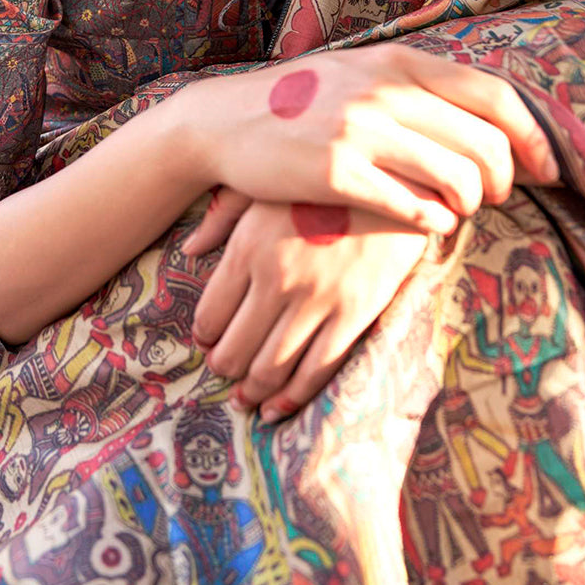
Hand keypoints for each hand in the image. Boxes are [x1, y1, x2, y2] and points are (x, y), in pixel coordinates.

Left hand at [183, 191, 430, 421]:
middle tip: (224, 373)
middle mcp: (278, 278)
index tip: (208, 343)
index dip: (205, 338)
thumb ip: (224, 217)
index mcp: (249, 246)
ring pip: (272, 367)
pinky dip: (292, 397)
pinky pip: (317, 368)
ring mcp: (317, 300)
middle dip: (224, 369)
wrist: (395, 178)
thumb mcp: (268, 186)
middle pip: (235, 348)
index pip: (210, 315)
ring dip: (252, 390)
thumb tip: (189, 249)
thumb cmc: (324, 180)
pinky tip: (277, 407)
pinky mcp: (355, 313)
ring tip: (246, 397)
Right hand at [184, 43, 560, 238]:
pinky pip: (412, 206)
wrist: (224, 122)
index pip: (494, 95)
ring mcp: (361, 131)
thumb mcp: (360, 73)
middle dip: (505, 178)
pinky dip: (434, 221)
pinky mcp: (338, 173)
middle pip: (485, 142)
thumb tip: (483, 116)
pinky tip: (430, 225)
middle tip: (498, 197)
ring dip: (471, 203)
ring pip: (456, 178)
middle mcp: (387, 91)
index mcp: (400, 62)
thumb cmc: (301, 103)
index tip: (546, 167)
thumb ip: (415, 86)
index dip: (532, 135)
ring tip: (460, 211)